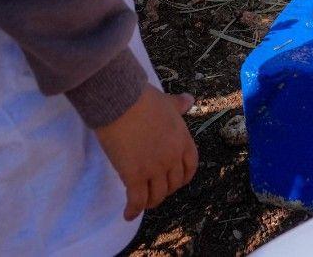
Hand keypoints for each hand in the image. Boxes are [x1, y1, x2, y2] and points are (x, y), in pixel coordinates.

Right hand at [94, 87, 198, 220]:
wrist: (121, 101)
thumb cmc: (143, 98)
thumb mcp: (166, 101)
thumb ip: (178, 104)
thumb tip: (189, 100)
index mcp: (182, 140)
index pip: (190, 166)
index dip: (184, 177)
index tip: (176, 181)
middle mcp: (172, 158)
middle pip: (173, 184)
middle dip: (165, 189)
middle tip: (155, 189)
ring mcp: (154, 168)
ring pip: (157, 195)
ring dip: (150, 201)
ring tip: (142, 202)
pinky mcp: (134, 176)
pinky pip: (137, 200)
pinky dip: (133, 210)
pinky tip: (128, 214)